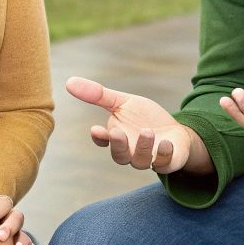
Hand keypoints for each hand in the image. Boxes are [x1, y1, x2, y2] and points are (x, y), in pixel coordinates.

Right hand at [68, 76, 211, 175]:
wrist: (174, 132)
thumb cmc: (144, 118)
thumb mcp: (123, 102)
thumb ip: (98, 95)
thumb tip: (69, 81)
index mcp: (116, 137)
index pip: (104, 141)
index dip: (99, 137)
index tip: (96, 129)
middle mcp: (130, 152)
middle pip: (119, 155)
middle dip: (118, 145)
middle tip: (117, 132)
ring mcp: (149, 159)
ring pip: (141, 161)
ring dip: (143, 147)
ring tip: (148, 131)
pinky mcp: (167, 162)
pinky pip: (165, 163)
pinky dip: (164, 154)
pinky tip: (166, 142)